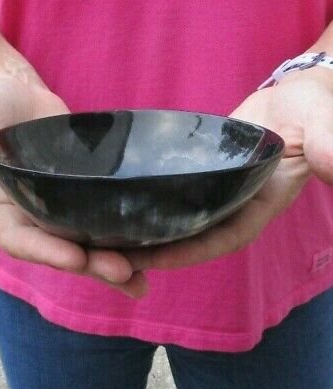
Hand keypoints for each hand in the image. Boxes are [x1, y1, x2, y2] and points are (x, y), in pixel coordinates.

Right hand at [0, 76, 146, 297]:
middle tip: (123, 273)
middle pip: (63, 249)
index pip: (22, 239)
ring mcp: (63, 209)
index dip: (47, 250)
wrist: (20, 98)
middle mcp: (35, 218)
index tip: (74, 258)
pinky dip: (127, 237)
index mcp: (3, 211)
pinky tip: (152, 250)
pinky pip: (105, 221)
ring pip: (89, 243)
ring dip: (115, 263)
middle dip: (92, 264)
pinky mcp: (87, 196)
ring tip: (142, 281)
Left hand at [124, 69, 332, 270]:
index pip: (223, 237)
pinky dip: (152, 206)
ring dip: (148, 232)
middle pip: (194, 238)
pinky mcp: (202, 177)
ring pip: (180, 221)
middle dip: (157, 250)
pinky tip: (124, 206)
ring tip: (109, 239)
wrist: (293, 97)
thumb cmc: (311, 107)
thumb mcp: (321, 123)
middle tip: (114, 257)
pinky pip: (175, 197)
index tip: (151, 258)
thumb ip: (328, 143)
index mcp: (260, 204)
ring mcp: (217, 193)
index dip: (188, 251)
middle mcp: (235, 206)